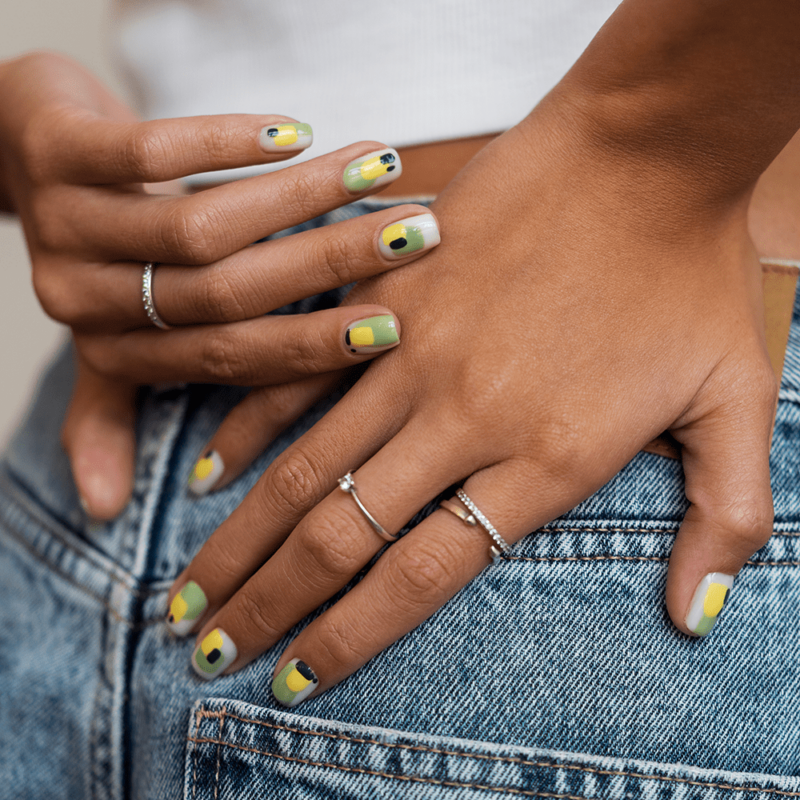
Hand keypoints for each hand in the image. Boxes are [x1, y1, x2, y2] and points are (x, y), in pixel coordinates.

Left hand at [0, 52, 438, 517]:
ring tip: (375, 169)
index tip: (394, 329)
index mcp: (116, 349)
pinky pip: (149, 151)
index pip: (229, 360)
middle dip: (328, 266)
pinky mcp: (55, 149)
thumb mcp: (107, 336)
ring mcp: (66, 223)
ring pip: (198, 227)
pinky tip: (295, 132)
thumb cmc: (93, 251)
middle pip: (225, 294)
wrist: (9, 146)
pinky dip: (227, 144)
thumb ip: (115, 412)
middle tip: (412, 235)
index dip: (311, 348)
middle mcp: (87, 299)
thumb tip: (106, 515)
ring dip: (297, 198)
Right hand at [164, 94, 775, 696]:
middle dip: (266, 607)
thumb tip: (698, 618)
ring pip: (303, 469)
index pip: (419, 577)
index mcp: (545, 458)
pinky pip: (298, 375)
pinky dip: (247, 428)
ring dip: (239, 541)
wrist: (644, 149)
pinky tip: (209, 473)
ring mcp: (416, 352)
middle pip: (340, 538)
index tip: (292, 679)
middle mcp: (464, 417)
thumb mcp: (739, 400)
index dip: (347, 638)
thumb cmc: (691, 273)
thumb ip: (725, 518)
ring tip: (186, 594)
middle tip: (205, 653)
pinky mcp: (389, 298)